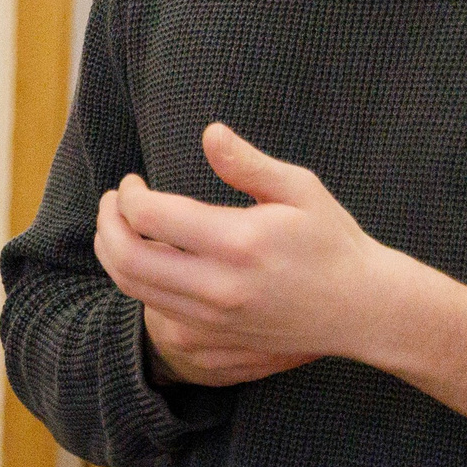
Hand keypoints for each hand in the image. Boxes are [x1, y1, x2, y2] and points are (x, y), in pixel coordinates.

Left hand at [94, 122, 401, 387]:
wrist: (361, 309)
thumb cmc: (332, 241)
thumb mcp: (300, 190)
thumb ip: (248, 164)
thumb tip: (209, 132)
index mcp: (240, 242)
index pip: (150, 218)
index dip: (128, 196)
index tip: (133, 182)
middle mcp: (219, 285)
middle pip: (127, 257)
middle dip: (106, 224)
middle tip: (113, 201)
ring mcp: (212, 316)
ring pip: (131, 286)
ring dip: (111, 252)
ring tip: (117, 225)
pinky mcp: (211, 334)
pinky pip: (151, 305)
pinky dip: (132, 277)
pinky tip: (142, 253)